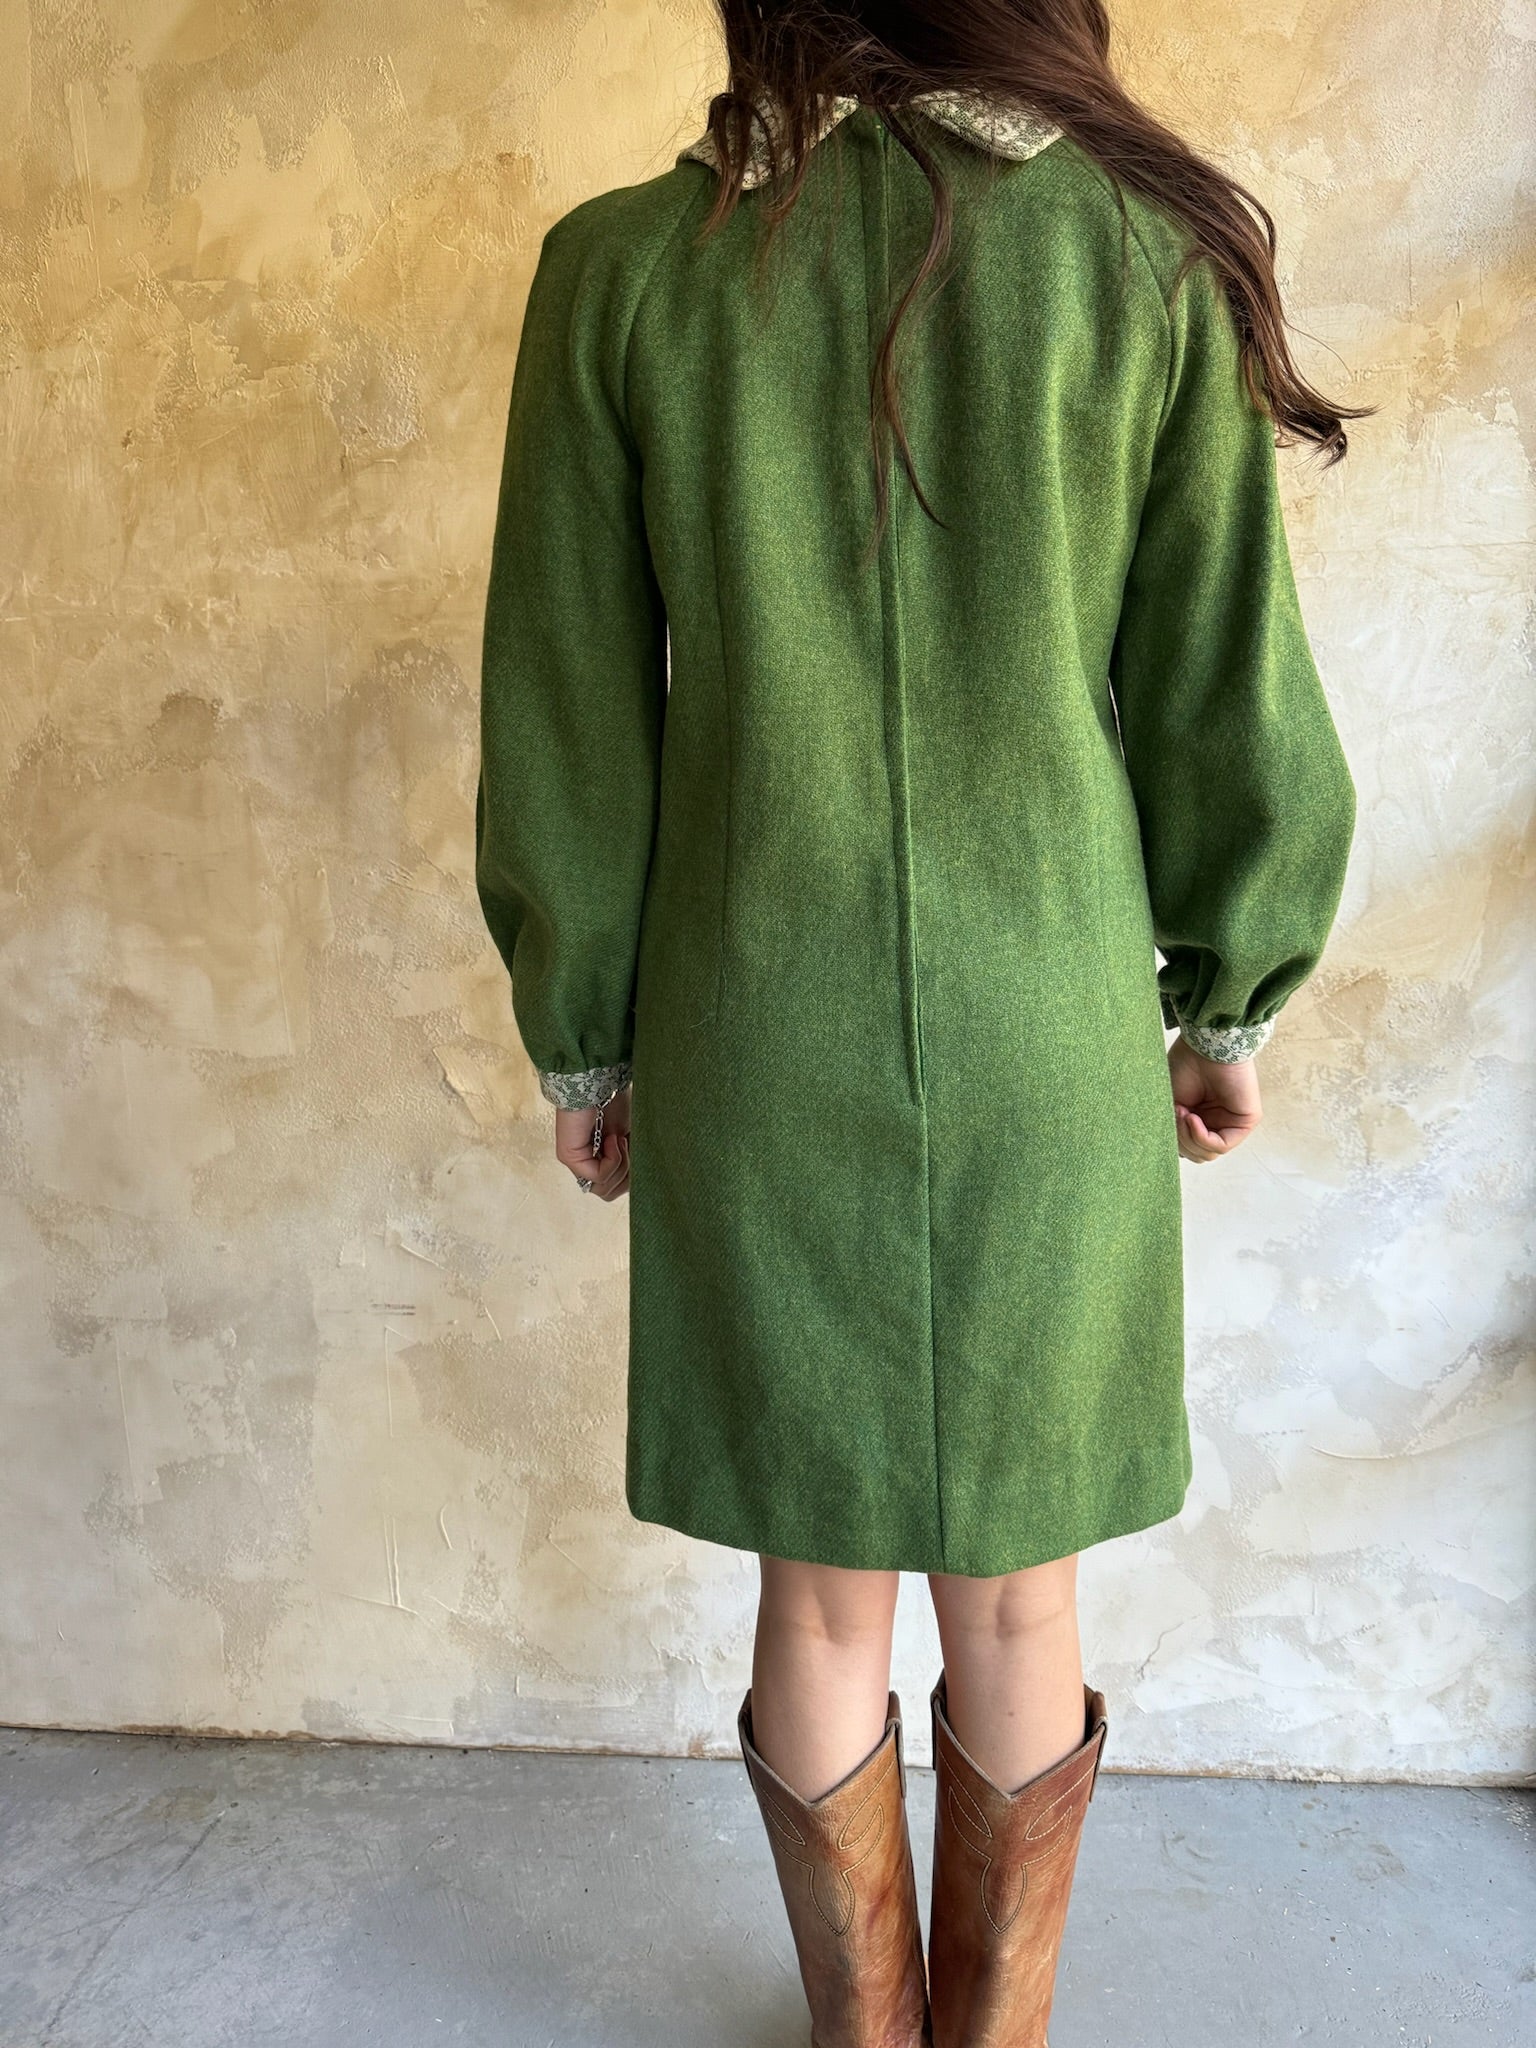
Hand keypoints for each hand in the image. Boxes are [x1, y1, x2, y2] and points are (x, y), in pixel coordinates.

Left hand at [554, 1087, 631, 1200]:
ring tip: (619, 1140)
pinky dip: (613, 1160)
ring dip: (621, 1166)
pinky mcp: (570, 1158)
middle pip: (609, 1192)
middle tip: (628, 1147)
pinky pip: (599, 1176)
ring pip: (604, 1189)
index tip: (635, 1151)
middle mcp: (585, 1164)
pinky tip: (612, 1139)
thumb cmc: (615, 1103)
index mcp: (599, 1160)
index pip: (615, 1187)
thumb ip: (632, 1162)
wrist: (601, 1082)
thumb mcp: (633, 1138)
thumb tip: (639, 1182)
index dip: (631, 1177)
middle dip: (627, 1175)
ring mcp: (576, 1163)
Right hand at [1168, 1040, 1262, 1162]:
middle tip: (1175, 1115)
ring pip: (1208, 1153)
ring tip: (1183, 1113)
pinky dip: (1203, 1137)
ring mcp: (1232, 1124)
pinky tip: (1193, 1119)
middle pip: (1197, 1154)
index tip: (1165, 1119)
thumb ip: (1175, 1130)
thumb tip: (1176, 1152)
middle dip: (1181, 1141)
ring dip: (1190, 1137)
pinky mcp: (1245, 1122)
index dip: (1174, 1141)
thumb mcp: (1171, 1104)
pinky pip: (1222, 1145)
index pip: (1187, 1148)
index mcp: (1200, 1119)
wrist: (1204, 1046)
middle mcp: (1217, 1123)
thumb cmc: (1185, 1066)